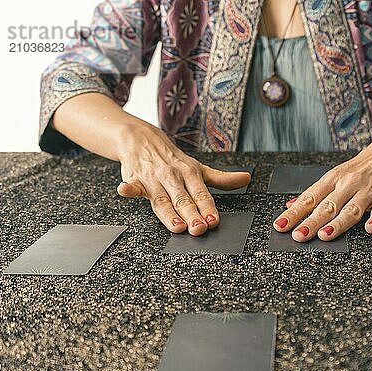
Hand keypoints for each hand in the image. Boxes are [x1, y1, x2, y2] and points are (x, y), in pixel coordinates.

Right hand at [115, 122, 250, 234]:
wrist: (143, 139)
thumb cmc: (173, 160)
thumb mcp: (198, 168)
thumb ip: (221, 179)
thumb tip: (246, 179)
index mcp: (190, 174)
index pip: (201, 193)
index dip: (208, 207)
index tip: (214, 220)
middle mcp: (173, 176)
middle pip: (183, 200)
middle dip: (192, 215)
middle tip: (199, 229)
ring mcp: (153, 179)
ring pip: (161, 200)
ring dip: (168, 213)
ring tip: (177, 226)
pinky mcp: (135, 179)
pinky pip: (131, 185)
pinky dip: (128, 188)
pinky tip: (125, 191)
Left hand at [273, 129, 371, 240]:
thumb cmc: (362, 166)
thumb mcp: (336, 175)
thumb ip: (315, 193)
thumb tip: (291, 204)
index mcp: (333, 179)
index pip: (309, 198)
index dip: (294, 212)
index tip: (281, 225)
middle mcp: (348, 184)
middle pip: (327, 206)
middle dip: (311, 222)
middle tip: (298, 235)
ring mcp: (368, 191)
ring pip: (351, 209)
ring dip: (338, 223)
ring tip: (325, 235)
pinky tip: (370, 229)